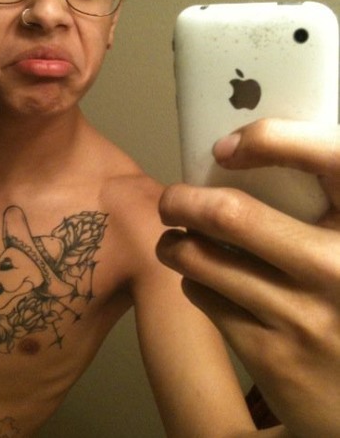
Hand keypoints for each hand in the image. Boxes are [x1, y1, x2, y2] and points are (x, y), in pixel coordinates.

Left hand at [157, 119, 339, 436]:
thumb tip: (247, 158)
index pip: (329, 157)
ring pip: (199, 257)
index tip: (227, 148)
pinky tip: (201, 280)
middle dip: (182, 201)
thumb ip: (319, 208)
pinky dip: (192, 280)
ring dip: (175, 244)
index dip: (271, 140)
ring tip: (174, 241)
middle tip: (172, 201)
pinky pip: (203, 297)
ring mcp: (304, 316)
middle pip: (229, 213)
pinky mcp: (271, 356)